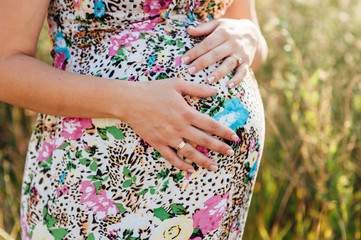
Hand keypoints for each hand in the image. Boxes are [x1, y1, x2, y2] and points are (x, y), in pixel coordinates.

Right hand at [121, 78, 237, 171]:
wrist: (129, 101)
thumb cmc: (153, 90)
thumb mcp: (177, 85)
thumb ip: (198, 89)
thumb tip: (216, 91)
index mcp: (186, 113)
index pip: (211, 125)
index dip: (224, 132)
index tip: (235, 138)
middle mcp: (180, 127)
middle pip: (204, 141)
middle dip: (219, 148)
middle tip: (230, 154)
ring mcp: (168, 137)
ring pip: (190, 152)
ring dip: (203, 161)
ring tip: (214, 166)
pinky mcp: (158, 143)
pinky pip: (171, 157)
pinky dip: (181, 165)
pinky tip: (190, 169)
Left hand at [182, 19, 259, 87]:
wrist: (252, 32)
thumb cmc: (229, 29)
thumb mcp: (217, 24)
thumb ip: (203, 28)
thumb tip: (188, 30)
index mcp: (223, 32)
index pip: (207, 43)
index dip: (195, 51)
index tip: (184, 59)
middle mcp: (232, 43)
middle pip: (216, 54)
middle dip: (202, 63)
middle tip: (190, 71)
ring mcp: (240, 53)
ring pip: (229, 64)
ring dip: (219, 73)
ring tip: (208, 80)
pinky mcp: (247, 62)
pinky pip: (243, 72)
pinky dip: (237, 79)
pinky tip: (229, 86)